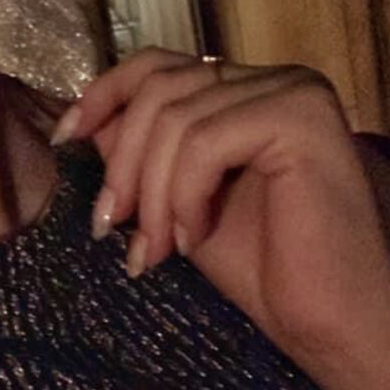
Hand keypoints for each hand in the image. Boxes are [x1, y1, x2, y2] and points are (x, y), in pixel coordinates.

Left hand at [51, 47, 389, 389]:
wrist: (323, 323)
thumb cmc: (257, 268)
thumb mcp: (174, 198)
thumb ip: (141, 152)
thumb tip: (86, 121)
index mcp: (245, 90)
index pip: (156, 65)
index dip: (103, 94)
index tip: (65, 139)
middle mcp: (273, 78)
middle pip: (158, 89)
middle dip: (122, 163)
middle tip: (109, 226)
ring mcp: (292, 91)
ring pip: (175, 118)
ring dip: (150, 192)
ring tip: (156, 248)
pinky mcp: (302, 117)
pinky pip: (205, 141)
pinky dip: (184, 194)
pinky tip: (193, 237)